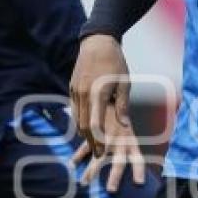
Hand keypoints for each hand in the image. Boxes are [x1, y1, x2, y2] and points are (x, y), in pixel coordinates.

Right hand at [70, 34, 130, 156]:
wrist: (97, 43)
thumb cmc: (115, 63)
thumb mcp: (124, 83)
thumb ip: (123, 105)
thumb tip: (125, 125)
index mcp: (98, 93)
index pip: (94, 123)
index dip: (98, 140)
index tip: (103, 152)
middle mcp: (83, 93)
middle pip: (83, 124)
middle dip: (90, 141)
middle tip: (98, 154)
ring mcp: (75, 90)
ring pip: (77, 118)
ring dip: (84, 133)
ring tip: (93, 145)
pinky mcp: (72, 88)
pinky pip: (75, 109)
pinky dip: (80, 121)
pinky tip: (87, 129)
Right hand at [71, 103, 146, 191]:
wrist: (107, 91)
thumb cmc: (123, 112)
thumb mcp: (131, 128)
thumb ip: (131, 144)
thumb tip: (135, 161)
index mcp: (131, 141)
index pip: (137, 159)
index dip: (138, 171)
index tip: (139, 183)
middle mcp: (119, 142)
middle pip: (118, 163)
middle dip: (114, 177)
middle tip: (111, 190)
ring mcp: (105, 139)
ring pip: (98, 158)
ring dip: (91, 172)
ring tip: (83, 184)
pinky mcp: (94, 134)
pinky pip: (84, 147)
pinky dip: (78, 156)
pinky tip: (72, 165)